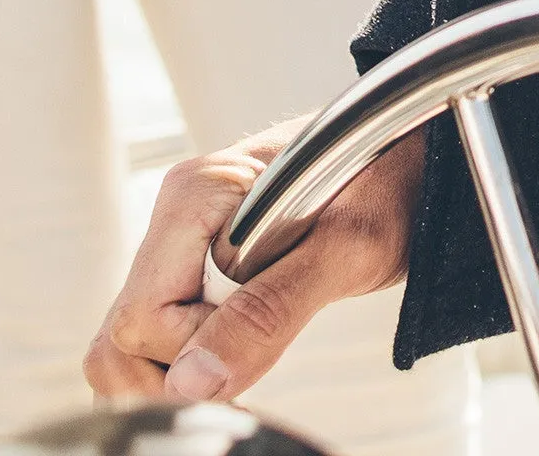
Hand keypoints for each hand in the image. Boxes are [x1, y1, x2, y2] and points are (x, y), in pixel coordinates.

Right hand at [85, 123, 422, 402]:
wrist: (417, 156)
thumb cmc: (394, 179)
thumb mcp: (350, 248)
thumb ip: (273, 309)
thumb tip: (193, 380)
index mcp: (200, 193)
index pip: (144, 317)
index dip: (198, 349)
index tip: (260, 338)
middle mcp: (177, 214)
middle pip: (121, 336)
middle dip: (176, 373)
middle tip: (247, 361)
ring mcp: (180, 242)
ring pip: (125, 345)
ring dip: (176, 373)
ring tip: (243, 358)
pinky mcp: (192, 268)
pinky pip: (153, 339)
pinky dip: (185, 364)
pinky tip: (235, 351)